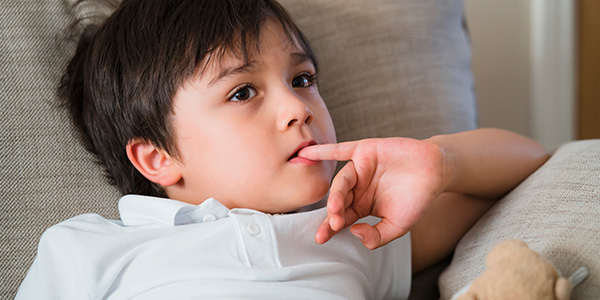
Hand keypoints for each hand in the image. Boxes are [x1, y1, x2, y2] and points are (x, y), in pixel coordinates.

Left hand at [299, 137, 446, 248]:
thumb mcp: (398, 226)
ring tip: (334, 206)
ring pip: (342, 181)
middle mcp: (356, 188)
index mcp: (360, 206)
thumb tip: (354, 232)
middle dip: (334, 213)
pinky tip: (307, 154)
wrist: (436, 171)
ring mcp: (359, 169)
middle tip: (334, 223)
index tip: (321, 239)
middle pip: (338, 201)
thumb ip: (377, 236)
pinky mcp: (364, 151)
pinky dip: (324, 151)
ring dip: (336, 193)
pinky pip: (341, 150)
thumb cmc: (417, 199)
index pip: (341, 219)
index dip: (330, 228)